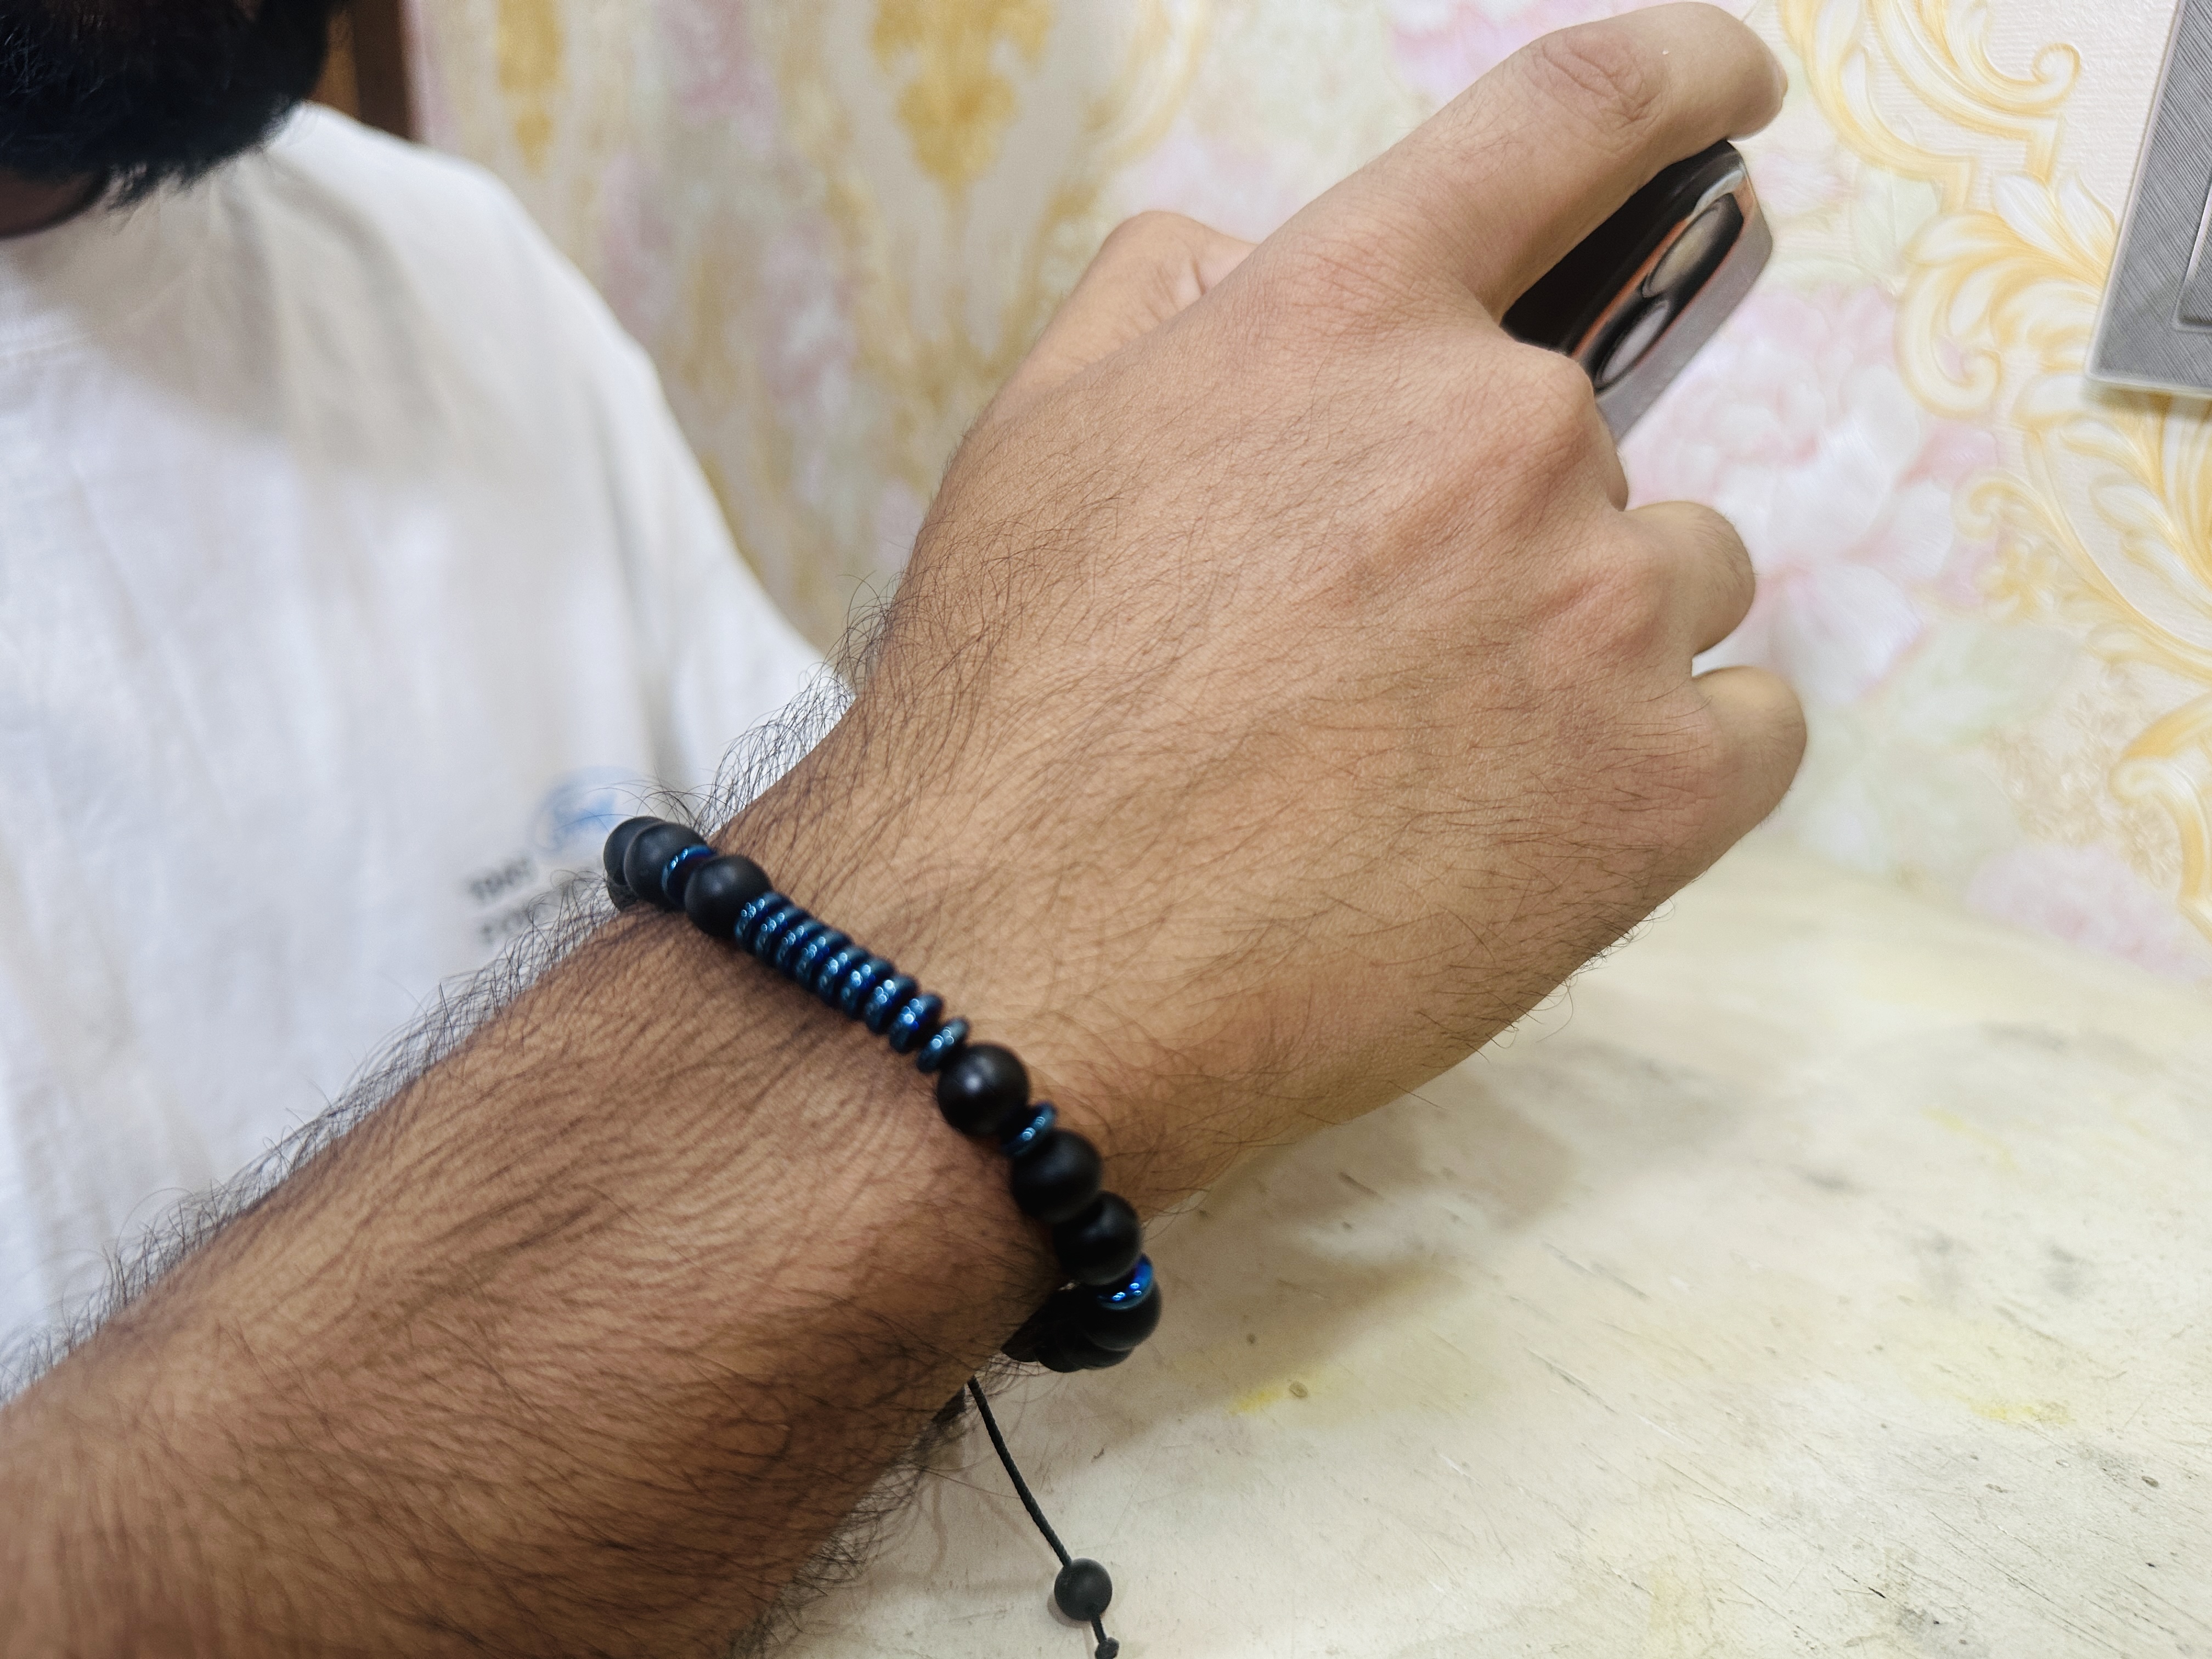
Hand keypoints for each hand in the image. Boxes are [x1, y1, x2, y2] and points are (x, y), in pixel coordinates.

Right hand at [740, 2, 1802, 1204]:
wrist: (1019, 973)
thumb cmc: (1011, 718)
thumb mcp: (1040, 439)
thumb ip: (1172, 299)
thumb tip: (1262, 262)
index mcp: (1346, 319)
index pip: (1570, 119)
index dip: (1679, 78)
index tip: (1730, 87)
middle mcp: (1500, 430)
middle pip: (1588, 430)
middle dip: (1495, 521)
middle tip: (1367, 658)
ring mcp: (1597, 610)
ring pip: (1673, 574)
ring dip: (1581, 639)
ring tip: (1429, 761)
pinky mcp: (1660, 790)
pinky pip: (1746, 724)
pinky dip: (1666, 760)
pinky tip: (1532, 825)